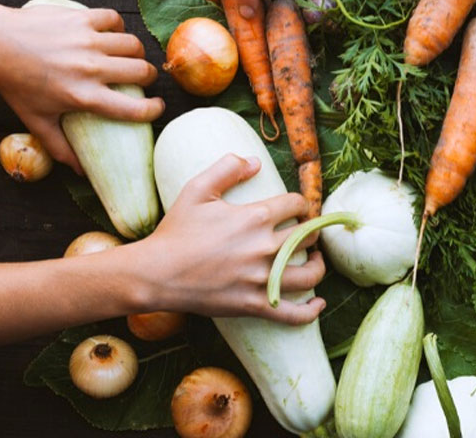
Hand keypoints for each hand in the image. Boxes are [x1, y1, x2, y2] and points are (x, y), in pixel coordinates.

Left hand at [0, 3, 162, 172]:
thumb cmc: (14, 84)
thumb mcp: (36, 120)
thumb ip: (60, 148)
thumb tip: (81, 173)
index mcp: (83, 96)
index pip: (135, 109)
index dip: (154, 110)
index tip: (155, 108)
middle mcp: (90, 68)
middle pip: (143, 71)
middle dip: (148, 77)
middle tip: (140, 79)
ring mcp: (87, 41)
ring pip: (133, 44)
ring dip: (135, 52)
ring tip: (127, 57)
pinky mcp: (81, 19)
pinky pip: (115, 19)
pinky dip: (117, 27)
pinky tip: (109, 34)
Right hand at [134, 154, 326, 324]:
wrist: (155, 274)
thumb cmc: (175, 231)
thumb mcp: (196, 189)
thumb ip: (227, 169)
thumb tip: (256, 161)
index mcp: (255, 217)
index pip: (297, 204)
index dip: (301, 203)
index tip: (298, 208)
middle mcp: (264, 248)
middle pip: (309, 236)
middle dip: (313, 231)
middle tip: (308, 232)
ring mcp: (261, 279)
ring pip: (311, 274)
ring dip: (320, 266)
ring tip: (317, 260)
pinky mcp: (254, 305)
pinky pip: (293, 314)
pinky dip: (310, 311)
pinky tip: (317, 304)